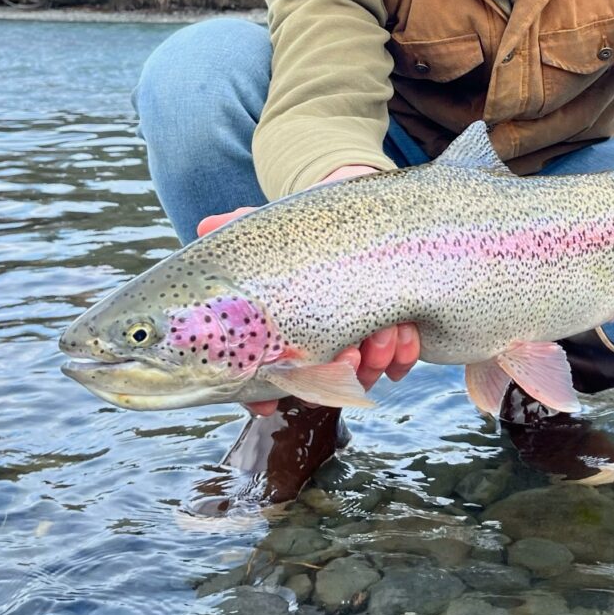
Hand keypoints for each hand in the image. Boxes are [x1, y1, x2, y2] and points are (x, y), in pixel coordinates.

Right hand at [195, 164, 414, 418]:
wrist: (368, 213)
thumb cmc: (313, 229)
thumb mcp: (278, 229)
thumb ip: (240, 227)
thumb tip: (207, 228)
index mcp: (288, 331)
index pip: (265, 377)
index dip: (262, 397)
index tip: (271, 401)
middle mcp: (322, 346)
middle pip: (324, 382)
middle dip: (338, 374)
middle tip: (350, 354)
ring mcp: (360, 344)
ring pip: (366, 374)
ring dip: (377, 358)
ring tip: (385, 332)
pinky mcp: (397, 334)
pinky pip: (402, 360)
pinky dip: (405, 352)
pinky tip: (407, 330)